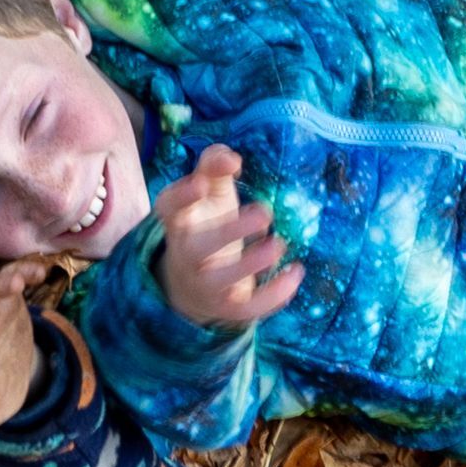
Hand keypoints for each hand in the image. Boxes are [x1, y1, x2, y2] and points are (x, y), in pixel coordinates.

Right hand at [149, 145, 301, 336]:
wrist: (192, 285)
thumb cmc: (205, 223)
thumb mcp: (207, 192)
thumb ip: (214, 166)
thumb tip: (232, 159)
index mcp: (179, 222)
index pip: (169, 208)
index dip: (181, 197)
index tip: (200, 184)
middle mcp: (187, 255)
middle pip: (199, 248)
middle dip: (230, 232)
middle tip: (264, 212)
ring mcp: (206, 284)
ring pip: (223, 280)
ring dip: (251, 265)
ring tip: (279, 245)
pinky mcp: (227, 307)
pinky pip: (249, 307)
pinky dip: (274, 294)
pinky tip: (296, 271)